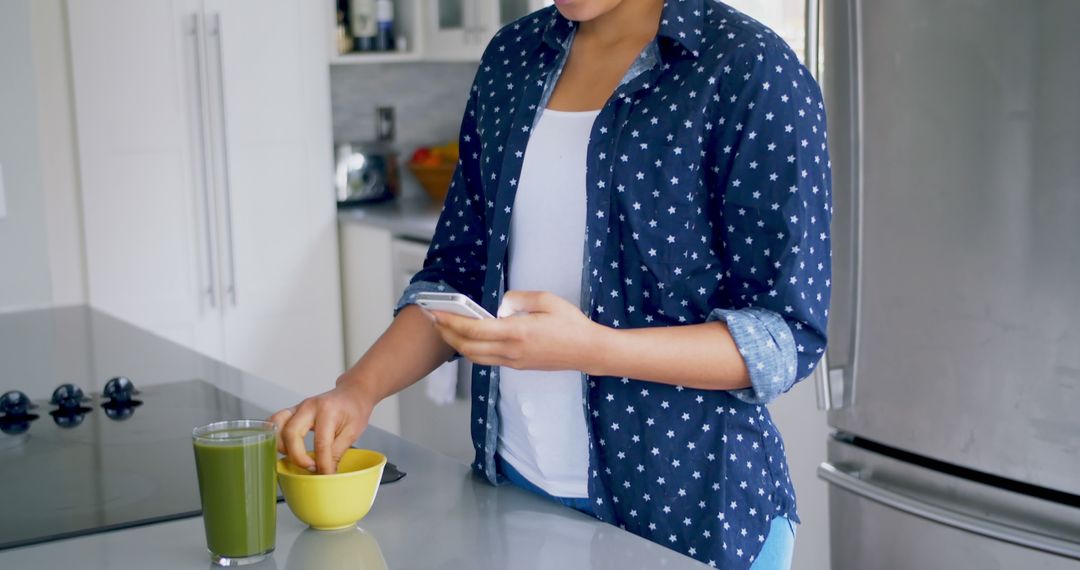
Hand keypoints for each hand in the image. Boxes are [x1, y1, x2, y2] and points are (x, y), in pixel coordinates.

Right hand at [268, 382, 375, 473]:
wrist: (352, 394)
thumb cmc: (354, 409)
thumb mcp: (353, 432)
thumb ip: (336, 453)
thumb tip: (325, 474)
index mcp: (328, 410)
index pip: (320, 442)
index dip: (321, 463)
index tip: (325, 475)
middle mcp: (309, 406)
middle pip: (291, 433)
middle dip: (297, 456)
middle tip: (311, 467)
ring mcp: (298, 407)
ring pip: (276, 425)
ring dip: (282, 446)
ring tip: (295, 458)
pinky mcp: (292, 411)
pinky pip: (275, 422)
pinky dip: (276, 437)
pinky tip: (285, 449)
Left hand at [429, 290, 605, 371]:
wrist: (587, 351)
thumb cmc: (571, 324)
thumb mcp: (547, 300)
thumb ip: (519, 298)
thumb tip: (501, 304)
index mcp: (517, 332)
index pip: (475, 329)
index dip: (452, 321)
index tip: (438, 313)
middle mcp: (512, 350)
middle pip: (468, 347)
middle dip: (447, 334)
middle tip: (434, 319)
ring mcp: (514, 361)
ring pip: (476, 357)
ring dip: (457, 344)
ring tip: (446, 329)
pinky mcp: (518, 366)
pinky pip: (488, 360)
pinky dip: (473, 350)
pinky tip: (469, 339)